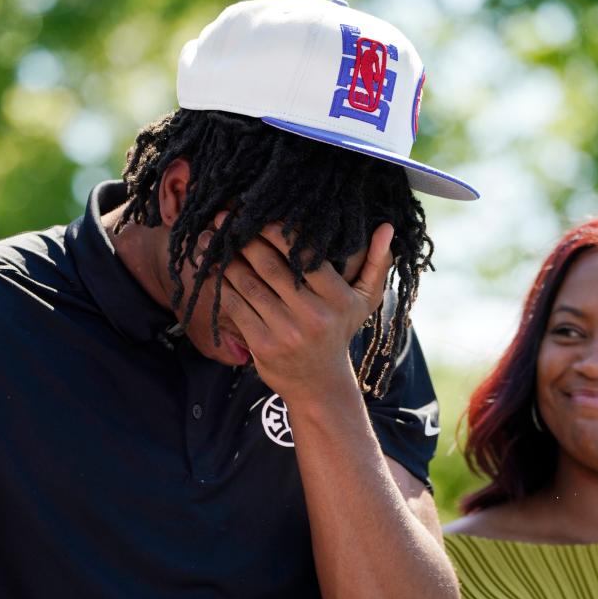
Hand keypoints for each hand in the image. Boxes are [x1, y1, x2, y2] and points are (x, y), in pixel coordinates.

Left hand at [211, 214, 393, 404]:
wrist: (319, 385)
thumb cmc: (339, 332)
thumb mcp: (364, 302)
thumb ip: (376, 263)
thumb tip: (387, 227)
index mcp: (338, 299)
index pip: (304, 256)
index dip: (279, 232)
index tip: (260, 214)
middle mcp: (313, 316)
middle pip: (271, 267)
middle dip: (245, 238)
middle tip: (226, 217)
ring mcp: (285, 332)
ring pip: (248, 284)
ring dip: (225, 257)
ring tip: (210, 236)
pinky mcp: (262, 344)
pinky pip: (236, 306)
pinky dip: (221, 284)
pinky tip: (211, 266)